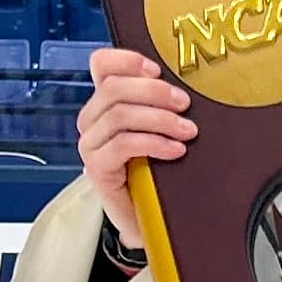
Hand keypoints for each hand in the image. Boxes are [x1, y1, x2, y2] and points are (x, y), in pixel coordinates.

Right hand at [77, 45, 197, 248]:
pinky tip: (175, 150)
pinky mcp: (97, 168)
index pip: (101, 65)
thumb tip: (190, 86)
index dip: (127, 60)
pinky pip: (122, 145)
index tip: (158, 69)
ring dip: (160, 119)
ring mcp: (91, 145)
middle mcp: (92, 120)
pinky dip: (153, 143)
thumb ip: (165, 105)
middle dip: (154, 92)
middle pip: (114, 88)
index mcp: (106, 103)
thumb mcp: (164, 130)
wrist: (150, 221)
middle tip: (185, 104)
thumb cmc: (159, 172)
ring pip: (119, 115)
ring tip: (187, 131)